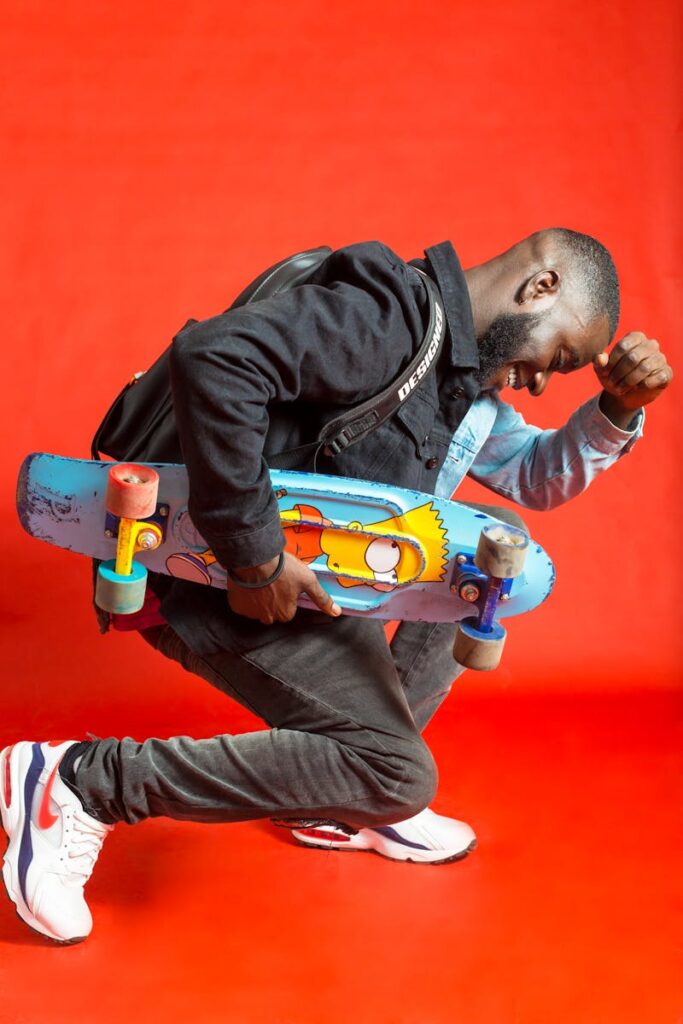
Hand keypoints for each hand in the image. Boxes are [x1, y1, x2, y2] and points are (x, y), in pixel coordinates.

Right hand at [226, 551, 341, 624]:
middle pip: (272, 612)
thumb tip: (336, 613)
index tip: (284, 583)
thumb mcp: (308, 581)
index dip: (286, 596)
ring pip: (257, 609)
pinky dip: (244, 597)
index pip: (288, 610)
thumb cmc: (283, 568)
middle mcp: (268, 618)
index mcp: (286, 613)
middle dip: (272, 600)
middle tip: (272, 581)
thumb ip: (321, 598)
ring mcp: (251, 613)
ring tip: (260, 581)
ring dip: (258, 599)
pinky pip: (242, 605)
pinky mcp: (237, 606)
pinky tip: (249, 584)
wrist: (255, 558)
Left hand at [593, 332, 672, 423]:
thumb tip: (600, 358)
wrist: (625, 394)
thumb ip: (599, 362)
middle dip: (619, 373)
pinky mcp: (666, 373)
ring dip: (629, 381)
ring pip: (645, 368)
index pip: (622, 346)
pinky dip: (643, 385)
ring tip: (620, 388)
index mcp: (635, 338)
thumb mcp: (603, 370)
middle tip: (611, 383)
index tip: (603, 373)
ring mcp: (660, 358)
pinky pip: (657, 378)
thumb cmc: (614, 375)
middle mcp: (650, 345)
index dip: (611, 362)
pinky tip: (636, 387)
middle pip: (633, 357)